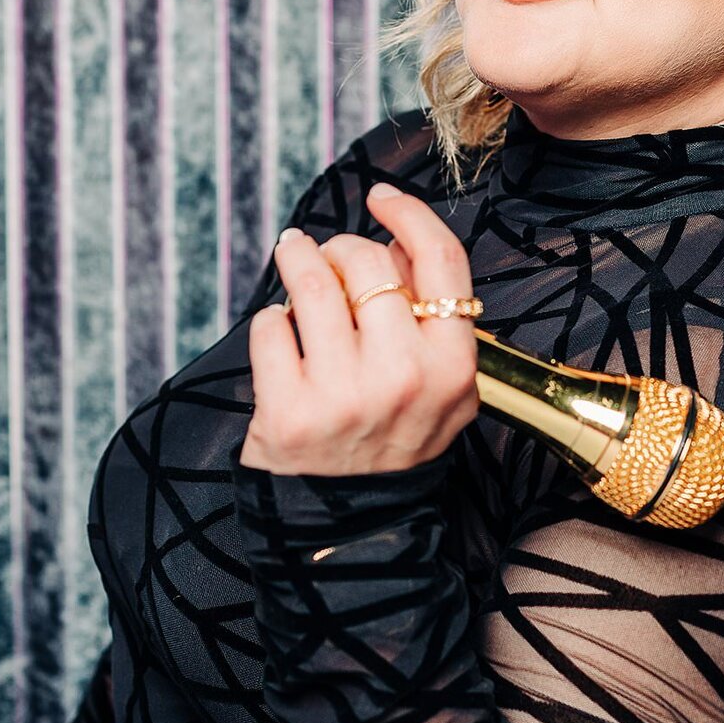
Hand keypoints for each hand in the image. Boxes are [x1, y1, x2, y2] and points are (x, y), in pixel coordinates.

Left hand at [240, 183, 480, 476]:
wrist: (350, 525)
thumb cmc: (394, 438)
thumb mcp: (444, 389)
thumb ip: (435, 320)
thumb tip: (398, 240)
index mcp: (454, 367)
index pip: (441, 262)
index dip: (410, 214)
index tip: (382, 197)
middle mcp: (404, 378)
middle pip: (369, 262)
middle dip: (342, 247)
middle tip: (329, 258)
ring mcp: (344, 396)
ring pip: (311, 282)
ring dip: (297, 259)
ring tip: (293, 258)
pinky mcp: (288, 412)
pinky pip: (269, 326)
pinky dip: (271, 322)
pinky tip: (281, 337)